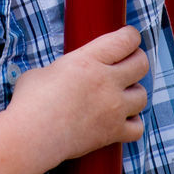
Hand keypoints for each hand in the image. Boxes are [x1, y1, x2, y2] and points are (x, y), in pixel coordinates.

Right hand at [9, 25, 148, 167]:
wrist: (31, 136)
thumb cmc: (29, 102)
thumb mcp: (44, 71)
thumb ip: (64, 69)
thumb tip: (65, 74)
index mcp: (89, 60)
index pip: (126, 40)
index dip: (131, 37)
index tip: (128, 39)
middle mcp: (107, 81)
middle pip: (141, 64)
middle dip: (136, 61)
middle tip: (126, 66)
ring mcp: (113, 108)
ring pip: (143, 95)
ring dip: (134, 94)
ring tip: (120, 96)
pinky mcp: (113, 132)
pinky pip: (138, 127)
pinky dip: (132, 124)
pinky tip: (121, 121)